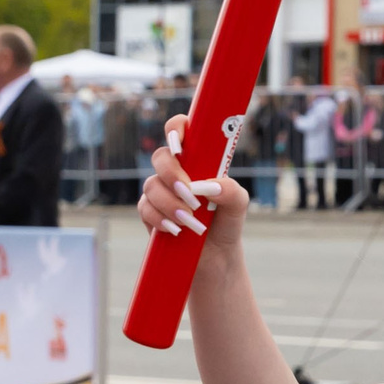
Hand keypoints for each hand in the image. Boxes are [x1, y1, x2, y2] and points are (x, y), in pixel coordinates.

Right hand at [139, 115, 246, 248]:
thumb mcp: (238, 205)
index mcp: (196, 160)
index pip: (181, 131)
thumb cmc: (226, 222)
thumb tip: (210, 186)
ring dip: (170, 202)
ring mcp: (160, 191)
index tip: (181, 144)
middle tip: (190, 194)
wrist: (215, 255)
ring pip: (151, 185)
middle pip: (160, 157)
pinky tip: (176, 229)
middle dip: (172, 174)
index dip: (176, 128)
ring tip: (190, 220)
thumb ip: (231, 190)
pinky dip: (160, 218)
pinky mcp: (150, 212)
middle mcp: (176, 171)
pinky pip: (145, 208)